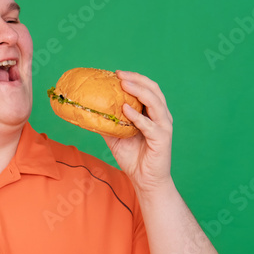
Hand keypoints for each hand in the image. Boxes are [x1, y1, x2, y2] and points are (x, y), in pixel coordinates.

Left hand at [103, 70, 173, 191]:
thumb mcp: (115, 137)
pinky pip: (149, 125)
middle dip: (137, 79)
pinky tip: (125, 109)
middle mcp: (161, 116)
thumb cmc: (133, 158)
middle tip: (119, 74)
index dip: (134, 78)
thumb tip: (89, 112)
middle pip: (153, 89)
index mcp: (153, 112)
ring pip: (154, 102)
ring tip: (124, 84)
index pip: (147, 88)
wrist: (146, 180)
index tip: (116, 73)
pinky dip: (137, 116)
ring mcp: (163, 126)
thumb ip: (108, 123)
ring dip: (138, 91)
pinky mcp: (162, 139)